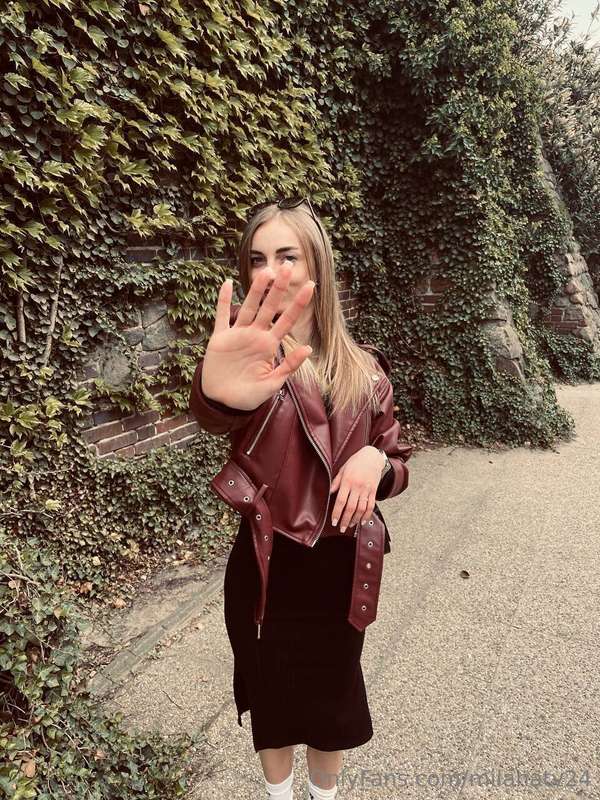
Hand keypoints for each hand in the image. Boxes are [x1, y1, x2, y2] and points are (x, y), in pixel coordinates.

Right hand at [201, 264, 315, 410]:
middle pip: (269, 307)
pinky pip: (221, 316)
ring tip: (265, 271)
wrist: (223, 403)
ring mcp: (237, 335)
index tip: (311, 285)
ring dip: (256, 290)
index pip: (287, 320)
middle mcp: (255, 336)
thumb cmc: (249, 396)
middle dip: (278, 287)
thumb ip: (289, 366)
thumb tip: (308, 348)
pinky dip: (223, 300)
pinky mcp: (220, 338)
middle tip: (287, 265)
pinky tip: (227, 283)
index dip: (298, 303)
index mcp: (269, 346)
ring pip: (248, 307)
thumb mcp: (272, 384)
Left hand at [329, 446, 385, 530]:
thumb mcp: (342, 469)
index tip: (334, 521)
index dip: (337, 513)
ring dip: (355, 519)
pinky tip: (362, 521)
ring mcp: (366, 489)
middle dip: (345, 520)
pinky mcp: (374, 491)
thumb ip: (336, 482)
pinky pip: (371, 505)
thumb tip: (328, 493)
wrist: (372, 456)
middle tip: (341, 528)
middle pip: (351, 507)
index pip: (341, 501)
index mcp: (347, 481)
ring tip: (350, 525)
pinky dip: (367, 515)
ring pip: (361, 508)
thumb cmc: (355, 462)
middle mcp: (357, 486)